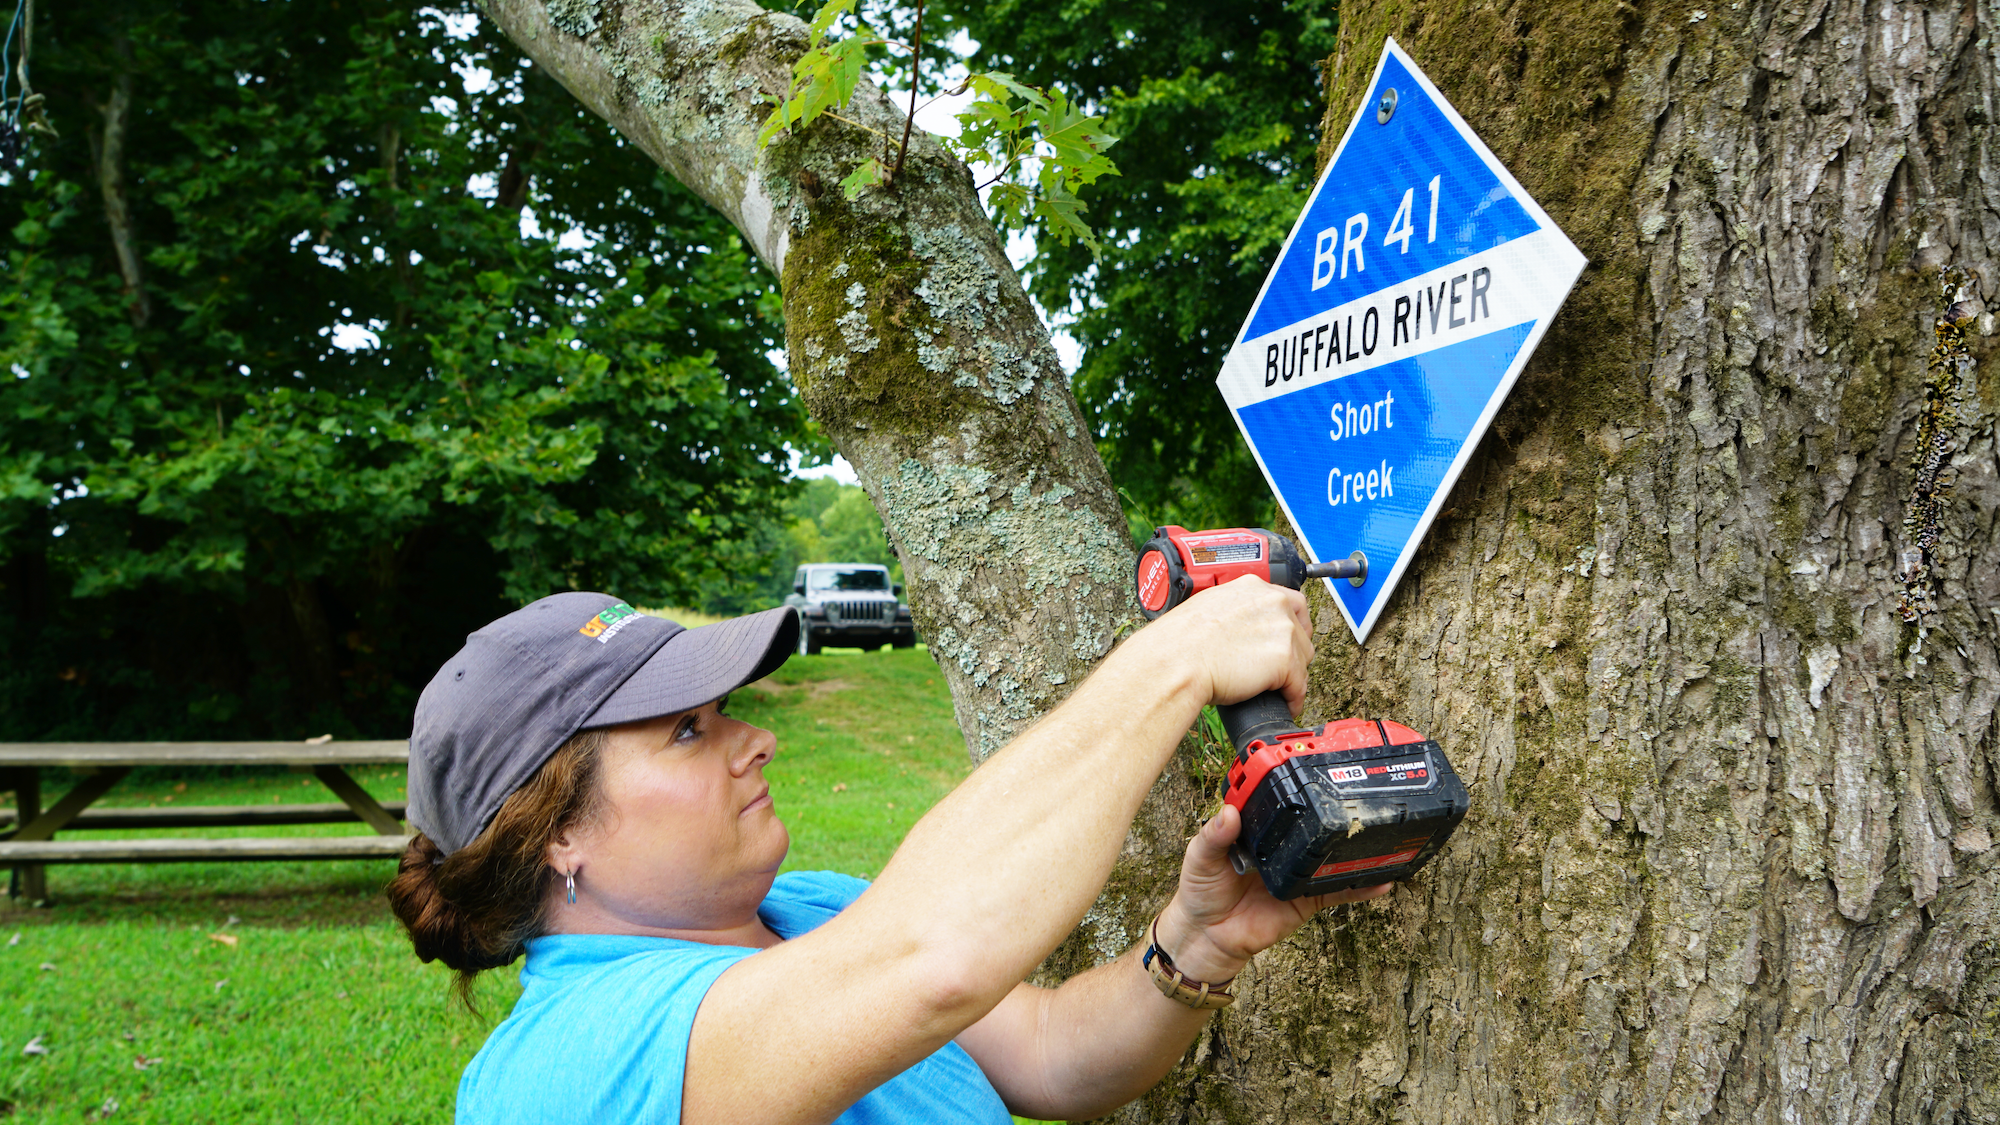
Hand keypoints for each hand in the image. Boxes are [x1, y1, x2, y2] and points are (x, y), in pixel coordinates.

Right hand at [1130, 575, 1314, 715]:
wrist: (1175, 662)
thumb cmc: (1179, 641)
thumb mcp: (1208, 608)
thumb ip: (1234, 612)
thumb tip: (1242, 630)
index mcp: (1252, 586)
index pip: (1290, 603)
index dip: (1291, 626)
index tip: (1286, 640)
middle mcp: (1272, 602)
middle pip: (1301, 631)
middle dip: (1294, 652)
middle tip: (1281, 668)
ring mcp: (1282, 629)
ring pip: (1303, 658)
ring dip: (1294, 676)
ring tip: (1280, 690)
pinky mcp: (1284, 659)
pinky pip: (1299, 685)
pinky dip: (1293, 698)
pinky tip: (1285, 704)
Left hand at [1152, 804, 1390, 983]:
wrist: (1209, 937)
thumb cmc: (1201, 891)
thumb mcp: (1200, 857)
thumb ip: (1213, 836)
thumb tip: (1229, 812)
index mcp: (1256, 830)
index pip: (1277, 800)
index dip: (1291, 782)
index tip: (1307, 763)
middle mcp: (1280, 847)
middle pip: (1310, 823)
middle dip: (1332, 807)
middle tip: (1354, 788)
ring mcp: (1297, 871)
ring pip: (1330, 854)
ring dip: (1353, 843)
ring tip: (1378, 827)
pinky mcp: (1307, 899)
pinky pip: (1337, 891)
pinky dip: (1360, 887)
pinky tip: (1381, 878)